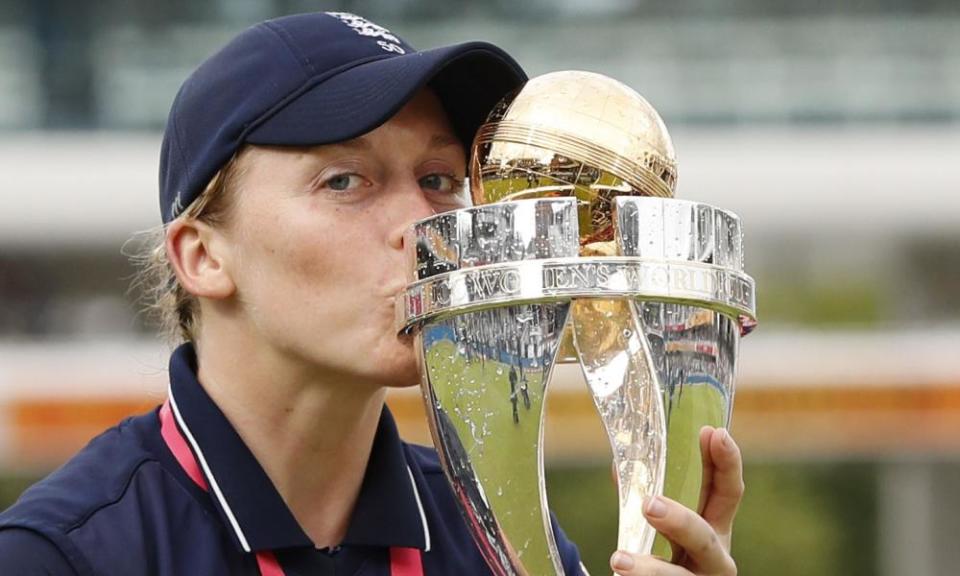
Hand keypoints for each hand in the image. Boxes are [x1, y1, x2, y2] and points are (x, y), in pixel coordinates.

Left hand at [609, 426, 743, 574]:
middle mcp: (714, 559)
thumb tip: (619, 467)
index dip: (726, 463)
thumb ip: (646, 498)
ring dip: (650, 569)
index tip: (713, 432)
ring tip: (619, 561)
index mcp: (714, 529)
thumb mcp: (665, 529)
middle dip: (680, 520)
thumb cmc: (671, 560)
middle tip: (650, 504)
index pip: (727, 492)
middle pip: (704, 537)